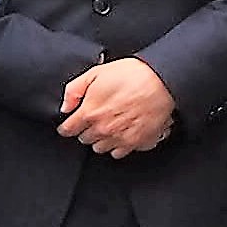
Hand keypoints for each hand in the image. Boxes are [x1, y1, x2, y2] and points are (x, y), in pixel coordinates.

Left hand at [59, 58, 177, 158]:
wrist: (162, 81)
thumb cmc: (132, 74)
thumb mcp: (96, 72)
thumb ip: (75, 90)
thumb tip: (65, 106)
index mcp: (90, 112)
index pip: (68, 130)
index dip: (67, 126)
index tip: (70, 124)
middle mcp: (102, 129)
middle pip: (84, 139)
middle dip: (86, 130)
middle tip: (95, 118)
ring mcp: (119, 138)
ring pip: (100, 148)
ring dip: (101, 139)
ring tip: (110, 125)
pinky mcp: (136, 143)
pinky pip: (119, 153)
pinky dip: (118, 146)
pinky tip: (122, 133)